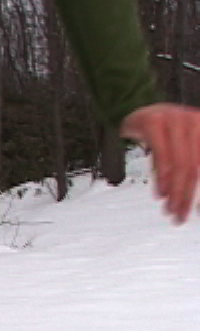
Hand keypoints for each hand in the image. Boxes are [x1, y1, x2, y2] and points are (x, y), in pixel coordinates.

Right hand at [120, 103, 199, 222]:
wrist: (138, 114)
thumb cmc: (165, 136)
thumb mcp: (184, 148)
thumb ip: (191, 168)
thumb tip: (196, 202)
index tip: (196, 213)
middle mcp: (196, 121)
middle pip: (194, 166)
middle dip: (187, 195)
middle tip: (179, 216)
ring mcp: (175, 119)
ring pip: (180, 163)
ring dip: (175, 191)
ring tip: (169, 209)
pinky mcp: (154, 122)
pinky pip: (161, 154)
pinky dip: (161, 177)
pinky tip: (160, 193)